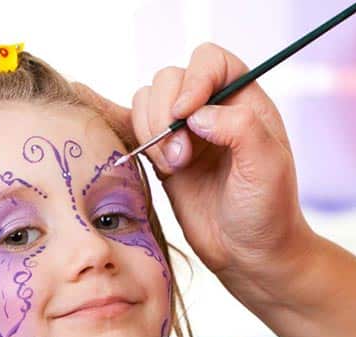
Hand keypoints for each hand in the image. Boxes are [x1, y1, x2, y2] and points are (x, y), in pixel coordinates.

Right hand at [74, 43, 317, 303]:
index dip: (193, 79)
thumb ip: (240, 129)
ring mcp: (183, 134)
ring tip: (171, 167)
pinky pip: (129, 128)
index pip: (210, 62)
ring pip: (146, 103)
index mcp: (244, 101)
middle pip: (169, 79)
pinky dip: (109, 116)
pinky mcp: (161, 158)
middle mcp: (211, 110)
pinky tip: (88, 103)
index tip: (186, 114)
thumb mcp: (267, 167)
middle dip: (165, 115)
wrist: (250, 255)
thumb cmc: (268, 212)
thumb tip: (195, 114)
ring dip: (149, 131)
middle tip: (180, 159)